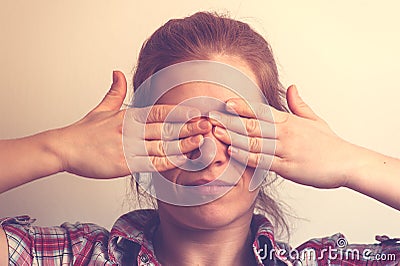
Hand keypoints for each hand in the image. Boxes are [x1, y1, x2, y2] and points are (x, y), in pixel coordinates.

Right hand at [55, 71, 210, 177]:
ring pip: (162, 146)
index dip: (180, 112)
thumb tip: (117, 72)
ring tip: (202, 143)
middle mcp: (131, 129)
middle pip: (165, 128)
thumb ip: (114, 92)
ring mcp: (127, 147)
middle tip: (208, 126)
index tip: (197, 113)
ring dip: (183, 144)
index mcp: (129, 116)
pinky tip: (181, 161)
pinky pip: (151, 164)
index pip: (160, 111)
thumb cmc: (84, 132)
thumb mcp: (102, 108)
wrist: (64, 149)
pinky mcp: (123, 164)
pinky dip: (168, 162)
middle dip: (189, 127)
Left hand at [210, 85, 354, 188]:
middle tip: (212, 117)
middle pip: (254, 125)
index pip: (262, 111)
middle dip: (231, 121)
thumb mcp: (315, 120)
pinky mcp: (288, 168)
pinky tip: (233, 152)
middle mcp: (286, 133)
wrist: (348, 163)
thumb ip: (299, 104)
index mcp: (291, 121)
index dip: (242, 106)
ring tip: (216, 133)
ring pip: (255, 142)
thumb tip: (292, 87)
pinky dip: (247, 157)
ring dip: (234, 137)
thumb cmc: (329, 143)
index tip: (226, 103)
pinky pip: (263, 162)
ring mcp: (287, 150)